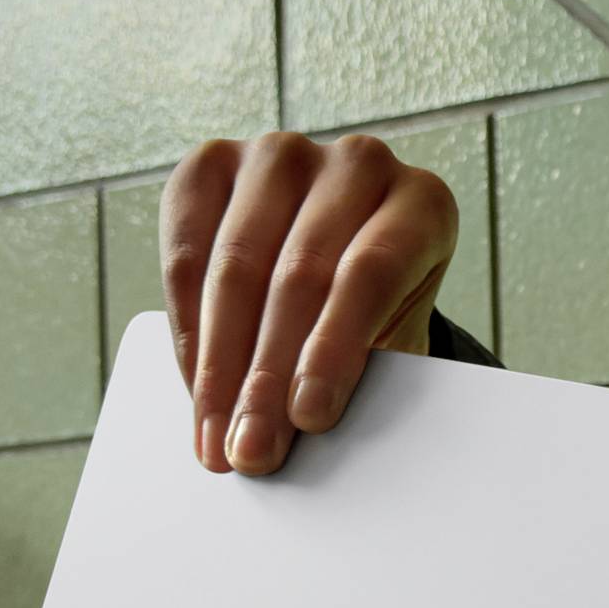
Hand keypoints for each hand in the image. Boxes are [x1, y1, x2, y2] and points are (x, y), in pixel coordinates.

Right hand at [159, 133, 457, 474]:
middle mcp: (357, 164)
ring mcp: (281, 156)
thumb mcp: (394, 339)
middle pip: (298, 274)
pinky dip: (188, 329)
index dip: (334, 349)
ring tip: (216, 440)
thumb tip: (307, 435)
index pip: (370, 274)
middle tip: (252, 451)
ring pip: (236, 265)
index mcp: (421, 204)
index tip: (310, 419)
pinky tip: (194, 386)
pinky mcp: (213, 165)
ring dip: (219, 365)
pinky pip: (187, 252)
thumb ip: (367, 371)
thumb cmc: (378, 316)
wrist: (343, 271)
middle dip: (266, 377)